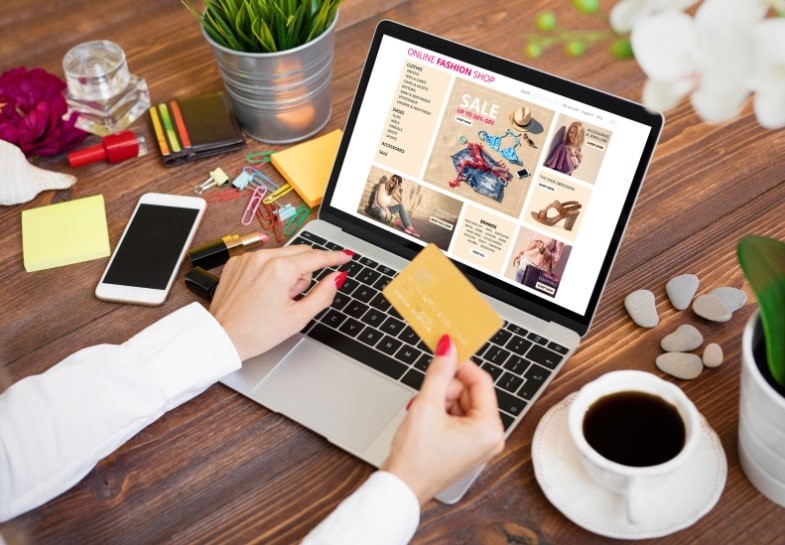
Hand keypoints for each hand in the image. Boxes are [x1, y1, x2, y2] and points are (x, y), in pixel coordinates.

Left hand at [210, 245, 351, 359]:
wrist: (222, 338)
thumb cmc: (257, 332)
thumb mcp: (298, 317)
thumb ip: (323, 294)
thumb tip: (337, 278)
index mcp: (280, 269)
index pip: (316, 257)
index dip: (334, 257)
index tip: (346, 256)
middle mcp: (263, 257)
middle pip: (300, 254)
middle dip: (305, 272)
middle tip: (295, 297)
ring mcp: (248, 258)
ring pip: (282, 255)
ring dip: (287, 272)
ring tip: (276, 298)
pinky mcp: (236, 262)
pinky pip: (263, 259)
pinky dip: (269, 271)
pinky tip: (262, 292)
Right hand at [381, 335, 504, 503]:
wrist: (400, 489)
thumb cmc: (415, 458)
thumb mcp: (427, 405)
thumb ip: (439, 372)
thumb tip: (448, 347)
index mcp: (489, 429)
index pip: (481, 381)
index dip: (460, 365)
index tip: (444, 353)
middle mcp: (489, 437)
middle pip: (470, 392)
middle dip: (445, 390)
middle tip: (425, 397)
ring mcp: (477, 443)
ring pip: (460, 402)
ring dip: (439, 401)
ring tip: (422, 414)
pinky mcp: (465, 446)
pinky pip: (456, 417)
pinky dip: (439, 413)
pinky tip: (424, 421)